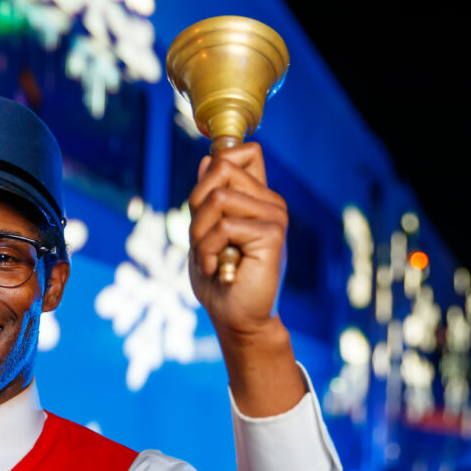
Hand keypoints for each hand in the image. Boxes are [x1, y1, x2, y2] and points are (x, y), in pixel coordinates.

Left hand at [188, 141, 304, 415]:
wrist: (237, 319)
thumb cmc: (220, 278)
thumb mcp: (204, 232)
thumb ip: (207, 198)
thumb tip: (206, 159)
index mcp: (257, 197)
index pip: (242, 152)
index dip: (213, 168)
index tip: (203, 207)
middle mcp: (270, 202)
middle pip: (220, 168)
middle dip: (196, 206)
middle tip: (202, 240)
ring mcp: (274, 216)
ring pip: (217, 199)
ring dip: (200, 232)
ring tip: (210, 257)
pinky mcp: (272, 235)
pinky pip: (224, 226)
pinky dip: (209, 249)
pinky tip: (217, 268)